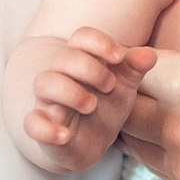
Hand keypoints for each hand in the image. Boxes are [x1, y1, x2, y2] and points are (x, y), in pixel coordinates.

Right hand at [24, 28, 154, 171]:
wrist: (91, 143)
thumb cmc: (106, 105)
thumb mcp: (125, 86)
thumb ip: (135, 68)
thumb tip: (148, 54)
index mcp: (82, 60)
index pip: (81, 36)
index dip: (99, 42)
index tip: (119, 57)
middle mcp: (61, 76)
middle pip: (62, 58)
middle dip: (89, 68)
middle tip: (110, 86)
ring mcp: (48, 101)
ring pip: (43, 83)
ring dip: (70, 92)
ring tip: (91, 105)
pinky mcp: (42, 127)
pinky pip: (31, 123)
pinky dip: (46, 129)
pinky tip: (65, 135)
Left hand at [123, 0, 179, 179]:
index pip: (120, 71)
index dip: (122, 58)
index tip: (142, 49)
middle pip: (116, 112)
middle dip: (125, 92)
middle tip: (149, 74)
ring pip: (133, 146)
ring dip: (140, 123)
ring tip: (171, 97)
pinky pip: (162, 172)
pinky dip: (167, 151)